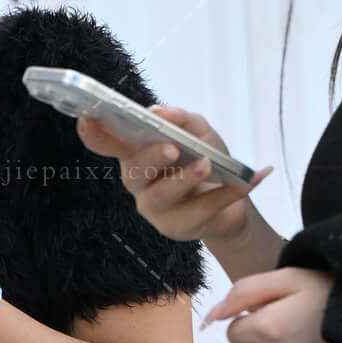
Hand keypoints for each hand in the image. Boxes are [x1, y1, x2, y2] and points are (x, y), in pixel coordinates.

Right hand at [75, 102, 271, 251]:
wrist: (232, 199)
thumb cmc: (206, 160)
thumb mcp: (200, 133)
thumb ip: (183, 120)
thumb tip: (161, 113)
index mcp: (137, 155)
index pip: (108, 144)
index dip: (94, 133)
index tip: (87, 118)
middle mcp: (139, 184)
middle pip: (134, 171)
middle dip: (152, 158)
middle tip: (173, 148)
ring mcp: (155, 210)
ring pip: (162, 196)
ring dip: (185, 180)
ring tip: (208, 167)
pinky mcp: (178, 229)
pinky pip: (202, 210)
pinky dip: (230, 193)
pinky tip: (254, 177)